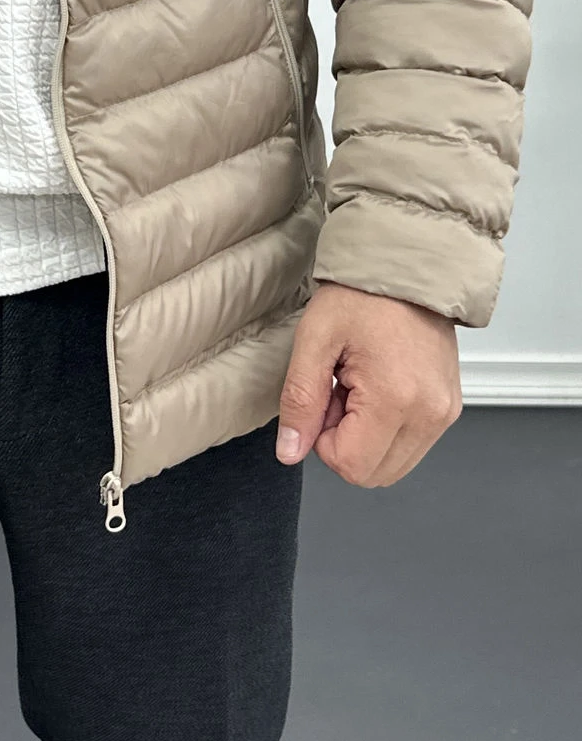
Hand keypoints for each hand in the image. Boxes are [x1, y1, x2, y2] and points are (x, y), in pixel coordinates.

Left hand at [276, 280, 462, 485]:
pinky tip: (378, 387)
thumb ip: (300, 401)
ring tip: (358, 387)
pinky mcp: (449, 407)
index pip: (351, 466)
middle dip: (346, 443)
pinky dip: (388, 429)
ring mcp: (444, 412)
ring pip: (394, 465)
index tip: (324, 397)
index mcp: (396, 399)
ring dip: (367, 438)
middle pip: (374, 474)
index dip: (323, 440)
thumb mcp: (314, 339)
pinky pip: (412, 445)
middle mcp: (429, 413)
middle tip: (339, 391)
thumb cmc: (361, 294)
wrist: (407, 266)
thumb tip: (291, 451)